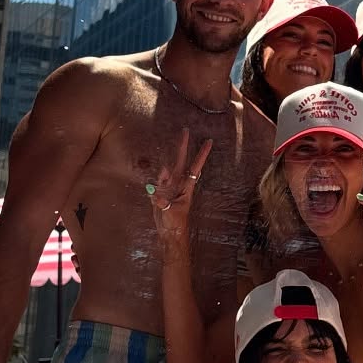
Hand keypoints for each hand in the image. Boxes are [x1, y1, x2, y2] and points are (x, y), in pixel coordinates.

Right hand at [149, 130, 211, 251]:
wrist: (169, 233)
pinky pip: (155, 184)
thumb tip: (156, 189)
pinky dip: (153, 186)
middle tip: (185, 129)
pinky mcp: (159, 192)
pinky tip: (153, 195)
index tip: (209, 141)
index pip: (195, 167)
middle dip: (182, 146)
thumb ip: (162, 200)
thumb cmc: (175, 223)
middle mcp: (178, 184)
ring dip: (163, 172)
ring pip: (166, 172)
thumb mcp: (171, 212)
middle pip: (180, 161)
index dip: (202, 154)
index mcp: (186, 187)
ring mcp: (168, 187)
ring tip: (163, 184)